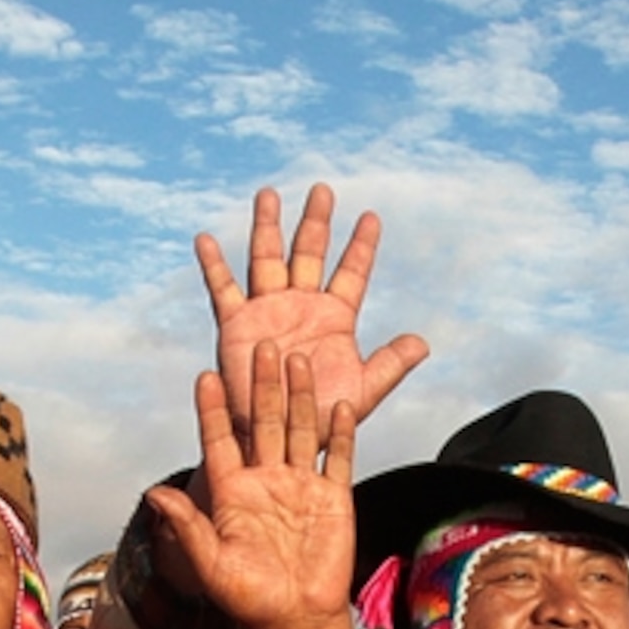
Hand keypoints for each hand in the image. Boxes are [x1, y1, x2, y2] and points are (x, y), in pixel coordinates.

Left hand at [147, 343, 372, 628]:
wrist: (296, 619)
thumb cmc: (248, 598)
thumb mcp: (211, 562)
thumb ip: (188, 525)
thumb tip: (153, 494)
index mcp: (232, 493)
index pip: (219, 441)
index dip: (211, 411)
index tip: (204, 376)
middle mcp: (265, 481)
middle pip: (262, 423)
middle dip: (261, 386)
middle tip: (260, 347)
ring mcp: (300, 486)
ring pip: (299, 431)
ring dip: (299, 397)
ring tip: (297, 361)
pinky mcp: (332, 498)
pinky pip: (336, 458)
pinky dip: (338, 433)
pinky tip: (338, 404)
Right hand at [196, 182, 428, 448]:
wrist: (278, 439)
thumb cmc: (321, 420)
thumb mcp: (363, 392)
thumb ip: (390, 365)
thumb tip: (423, 342)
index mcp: (334, 318)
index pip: (351, 273)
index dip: (361, 246)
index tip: (372, 217)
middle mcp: (300, 306)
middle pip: (309, 253)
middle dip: (316, 222)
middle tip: (323, 190)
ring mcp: (268, 311)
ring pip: (268, 259)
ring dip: (268, 226)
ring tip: (268, 194)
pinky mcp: (237, 326)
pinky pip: (224, 290)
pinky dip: (213, 265)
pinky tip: (205, 239)